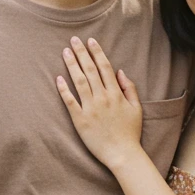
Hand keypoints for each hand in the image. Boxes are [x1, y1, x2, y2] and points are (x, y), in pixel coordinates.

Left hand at [56, 36, 142, 169]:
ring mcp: (90, 108)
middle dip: (81, 53)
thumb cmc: (130, 132)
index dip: (97, 52)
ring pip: (79, 81)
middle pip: (90, 70)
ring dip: (72, 65)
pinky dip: (64, 89)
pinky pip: (70, 101)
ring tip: (65, 52)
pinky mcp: (80, 120)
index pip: (104, 67)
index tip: (90, 41)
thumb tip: (120, 72)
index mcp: (116, 93)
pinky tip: (58, 78)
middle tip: (73, 39)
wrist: (122, 154)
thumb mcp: (136, 108)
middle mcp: (102, 97)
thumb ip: (129, 88)